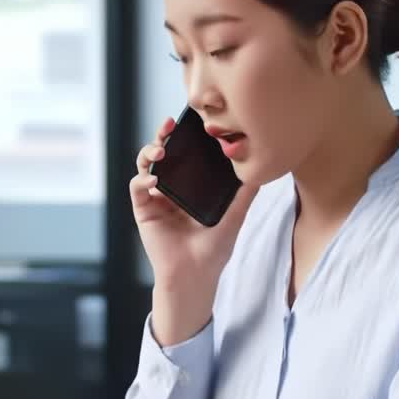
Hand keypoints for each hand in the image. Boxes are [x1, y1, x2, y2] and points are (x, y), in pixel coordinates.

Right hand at [130, 116, 258, 343]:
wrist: (196, 274)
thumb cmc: (214, 249)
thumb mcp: (235, 216)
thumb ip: (245, 193)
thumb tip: (262, 169)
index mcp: (190, 185)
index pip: (185, 153)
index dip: (184, 137)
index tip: (192, 123)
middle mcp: (171, 188)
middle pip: (162, 153)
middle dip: (162, 135)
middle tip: (169, 126)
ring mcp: (156, 198)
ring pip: (145, 165)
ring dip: (148, 153)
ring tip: (160, 151)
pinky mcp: (144, 210)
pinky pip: (137, 188)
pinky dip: (143, 179)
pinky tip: (155, 180)